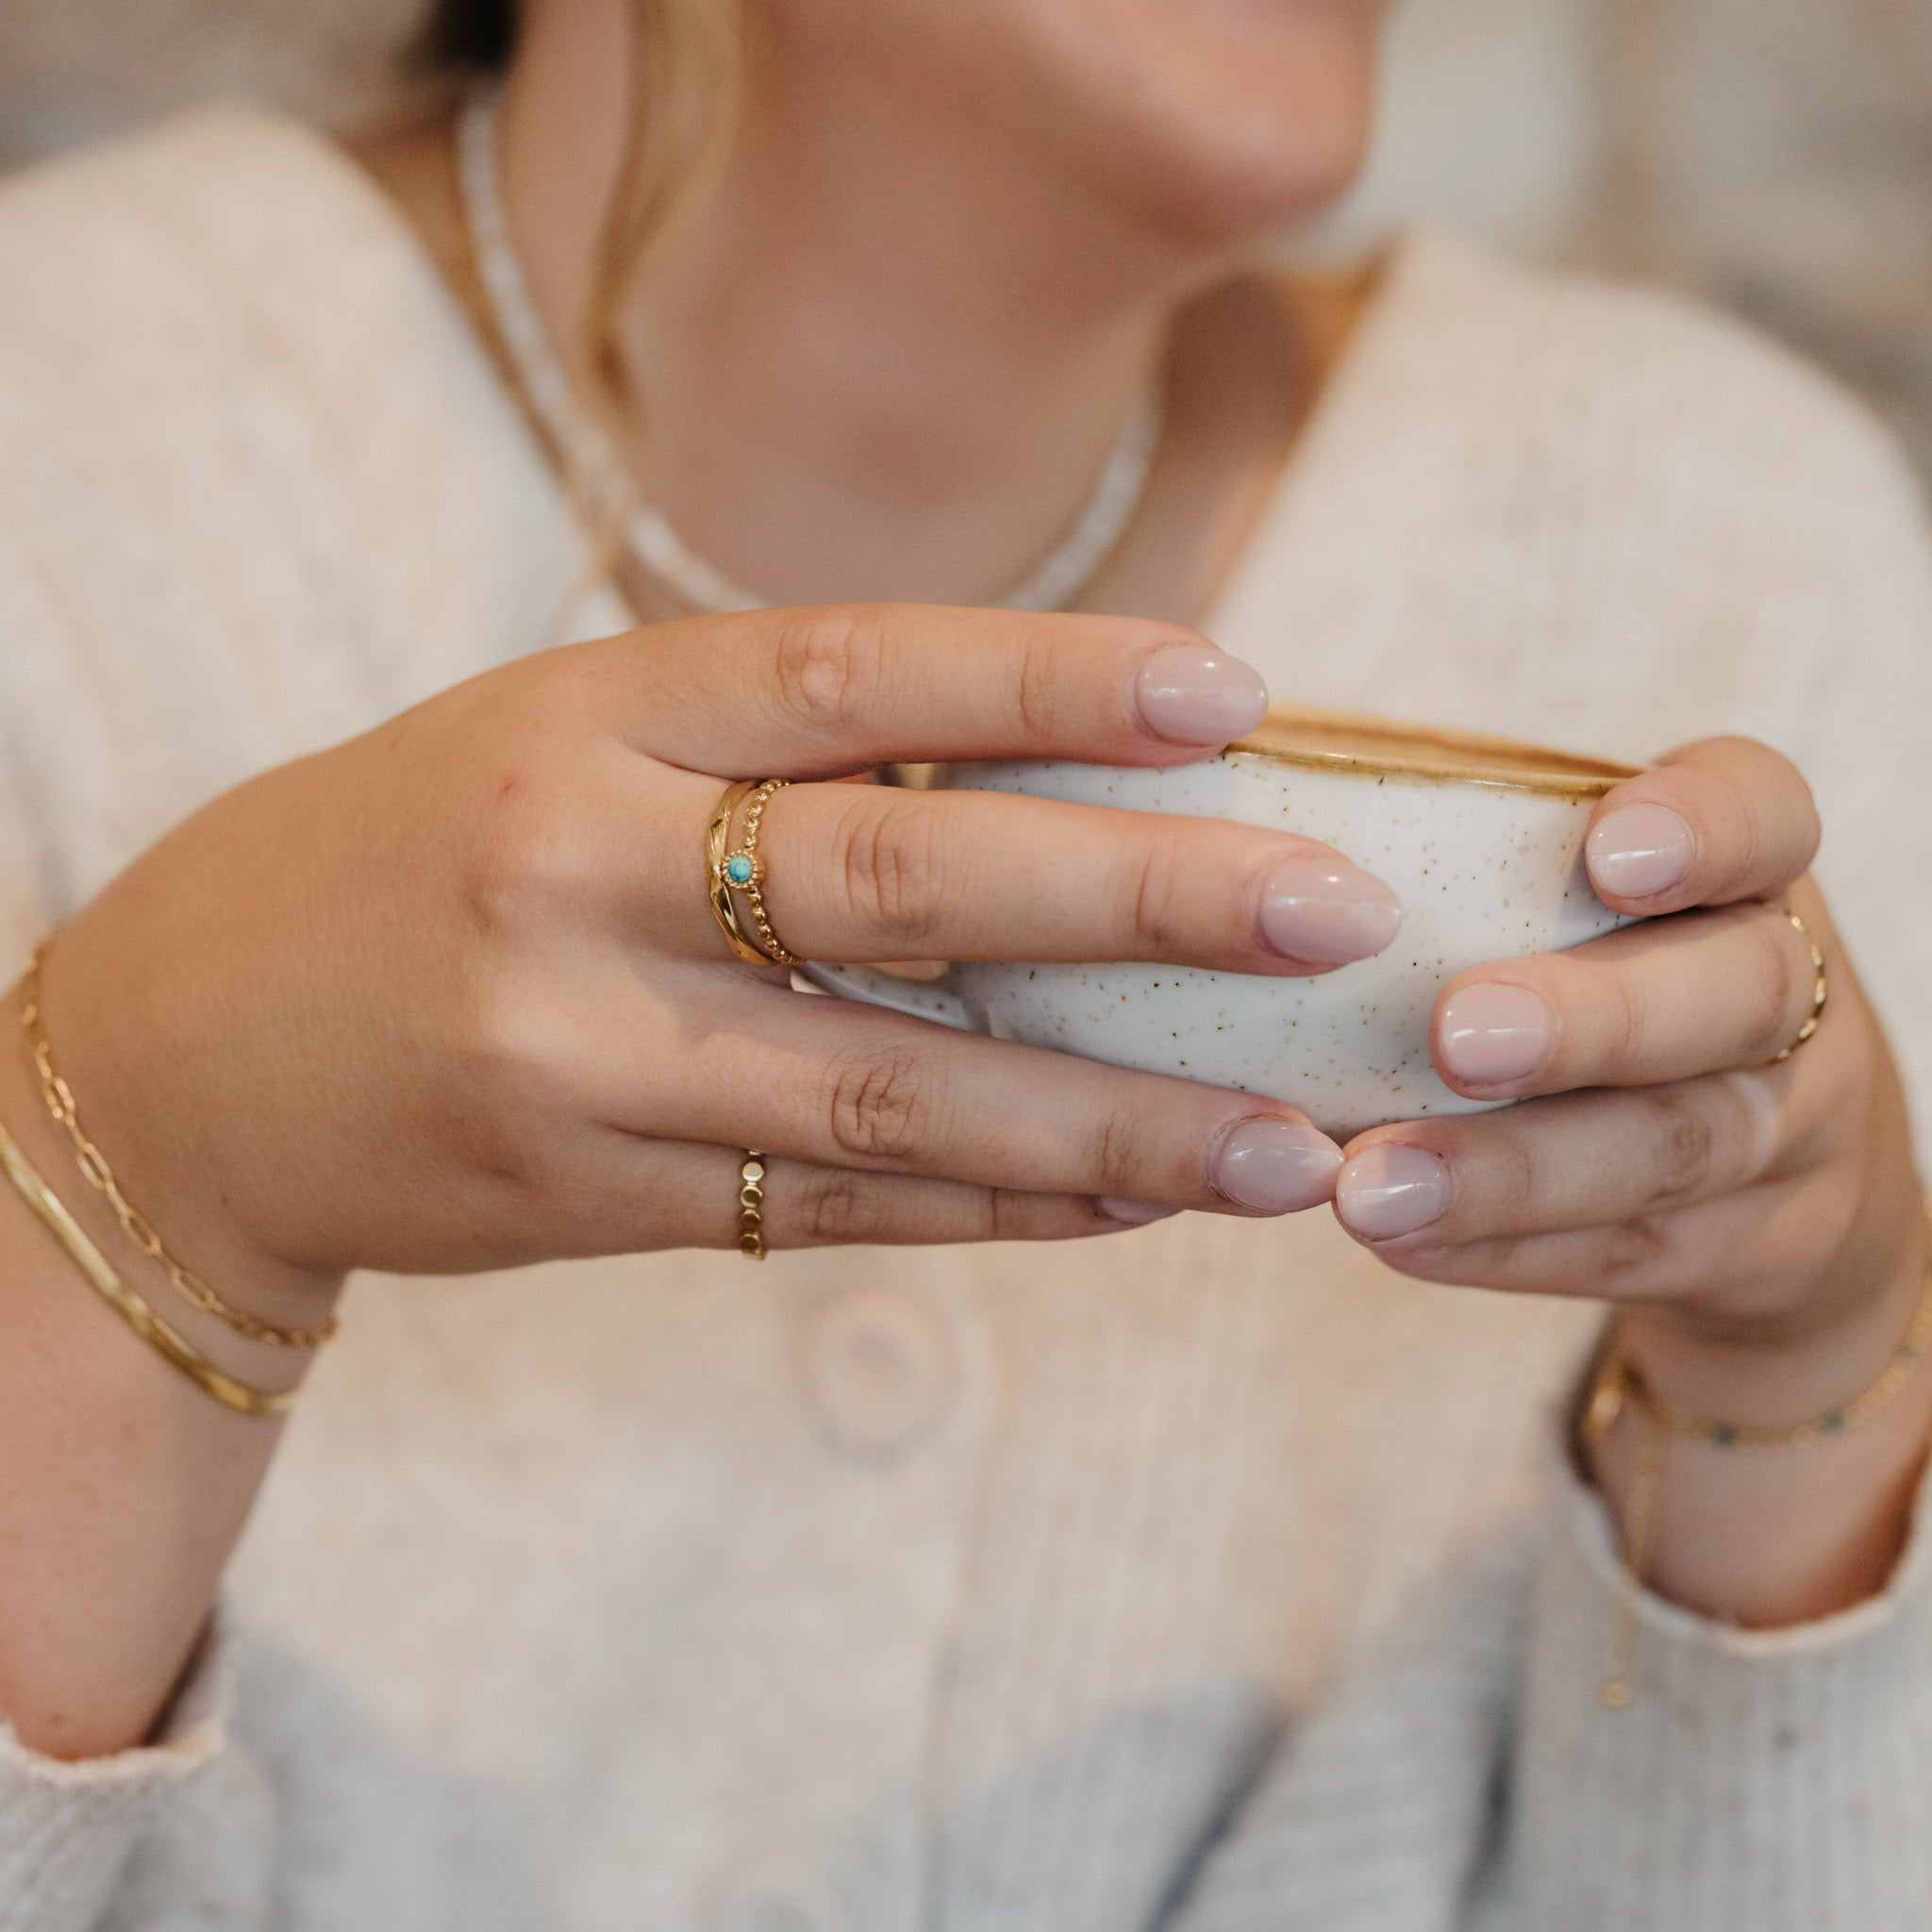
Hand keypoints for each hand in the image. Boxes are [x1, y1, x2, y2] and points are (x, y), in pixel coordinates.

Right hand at [35, 606, 1400, 1306]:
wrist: (183, 1051)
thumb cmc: (420, 851)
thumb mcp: (562, 741)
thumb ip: (768, 754)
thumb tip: (1060, 783)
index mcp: (585, 712)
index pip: (855, 671)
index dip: (1052, 675)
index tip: (1236, 690)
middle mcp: (578, 870)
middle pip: (906, 881)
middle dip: (1142, 901)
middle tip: (1337, 916)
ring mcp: (578, 1050)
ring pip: (894, 1093)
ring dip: (1111, 1123)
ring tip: (1290, 1144)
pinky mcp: (582, 1195)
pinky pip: (831, 1208)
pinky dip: (998, 1210)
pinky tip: (1132, 1207)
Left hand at [1327, 737, 1930, 1618]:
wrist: (1755, 1174)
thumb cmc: (1584, 977)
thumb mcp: (1554, 897)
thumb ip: (1436, 841)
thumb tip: (1213, 779)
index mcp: (1737, 871)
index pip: (1764, 814)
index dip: (1701, 829)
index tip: (1606, 853)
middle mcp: (1785, 988)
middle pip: (1735, 992)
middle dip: (1592, 1017)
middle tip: (1455, 1035)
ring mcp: (1787, 1128)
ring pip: (1676, 1145)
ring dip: (1513, 1170)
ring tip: (1370, 1184)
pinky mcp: (1758, 1249)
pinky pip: (1634, 1253)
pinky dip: (1505, 1252)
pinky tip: (1397, 1240)